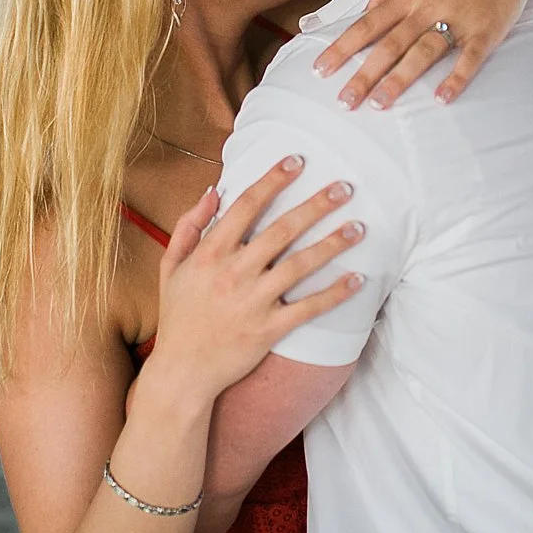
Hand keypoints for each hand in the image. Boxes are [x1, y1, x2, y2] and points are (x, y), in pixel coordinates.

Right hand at [144, 157, 365, 404]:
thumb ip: (189, 227)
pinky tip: (358, 279)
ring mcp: (253, 301)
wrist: (182, 372)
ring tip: (361, 227)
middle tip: (345, 187)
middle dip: (316, 205)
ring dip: (333, 244)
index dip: (273, 180)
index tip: (298, 161)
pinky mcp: (269, 330)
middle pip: (282, 230)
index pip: (246, 206)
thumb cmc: (178, 317)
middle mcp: (234, 272)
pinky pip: (308, 308)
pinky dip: (334, 293)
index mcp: (210, 253)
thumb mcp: (171, 267)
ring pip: (300, 265)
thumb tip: (212, 192)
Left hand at [315, 0, 532, 109]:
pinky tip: (442, 98)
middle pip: (390, 44)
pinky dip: (456, 78)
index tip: (321, 70)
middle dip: (364, 74)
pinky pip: (469, 57)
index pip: (368, 24)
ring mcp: (458, 18)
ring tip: (380, 104)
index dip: (343, 48)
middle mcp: (429, 5)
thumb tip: (363, 10)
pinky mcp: (486, 30)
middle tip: (345, 102)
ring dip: (401, 79)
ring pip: (424, 52)